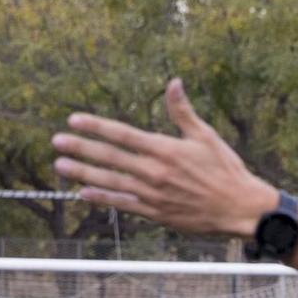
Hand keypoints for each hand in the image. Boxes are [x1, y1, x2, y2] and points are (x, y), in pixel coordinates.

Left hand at [54, 79, 280, 237]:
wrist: (240, 209)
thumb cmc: (226, 170)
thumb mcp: (206, 137)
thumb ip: (183, 112)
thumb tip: (173, 82)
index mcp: (167, 150)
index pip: (123, 135)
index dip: (96, 126)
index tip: (75, 119)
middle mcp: (156, 173)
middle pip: (110, 158)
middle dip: (81, 148)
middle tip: (57, 141)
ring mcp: (153, 196)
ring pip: (111, 182)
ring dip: (83, 174)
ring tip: (61, 166)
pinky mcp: (156, 214)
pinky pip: (123, 205)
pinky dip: (103, 199)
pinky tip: (84, 194)